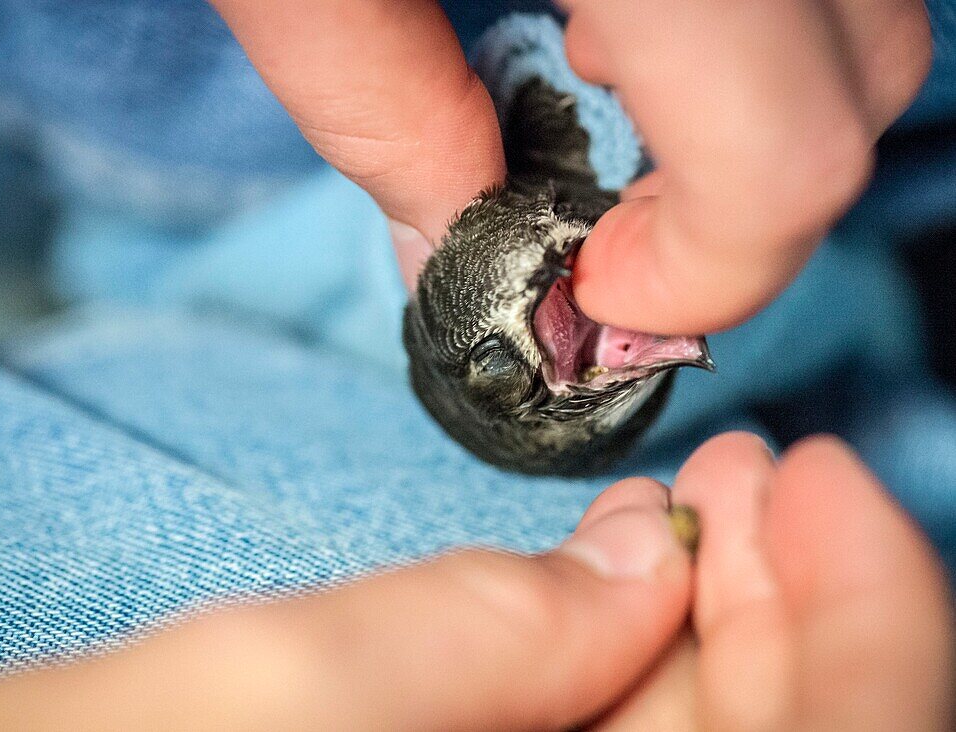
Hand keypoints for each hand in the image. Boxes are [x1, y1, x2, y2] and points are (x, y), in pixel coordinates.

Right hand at [0, 433, 952, 729]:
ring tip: (697, 500)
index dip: (863, 627)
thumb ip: (464, 637)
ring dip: (714, 619)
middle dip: (778, 604)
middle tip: (750, 473)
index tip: (816, 478)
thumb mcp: (246, 696)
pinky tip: (627, 573)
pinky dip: (637, 657)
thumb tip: (637, 563)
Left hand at [212, 1, 930, 332]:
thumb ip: (375, 106)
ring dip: (758, 100)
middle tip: (607, 206)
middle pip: (865, 84)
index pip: (789, 151)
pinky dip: (761, 14)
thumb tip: (446, 253)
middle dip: (738, 202)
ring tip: (601, 54)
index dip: (710, 273)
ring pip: (870, 10)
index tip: (603, 291)